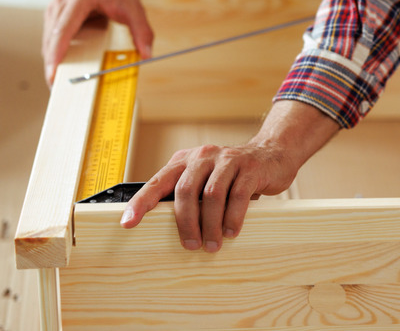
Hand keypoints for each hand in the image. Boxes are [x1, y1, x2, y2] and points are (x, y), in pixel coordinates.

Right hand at [42, 0, 152, 85]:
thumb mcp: (135, 9)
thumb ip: (142, 32)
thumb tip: (146, 54)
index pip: (64, 26)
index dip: (57, 49)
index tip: (53, 69)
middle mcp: (63, 0)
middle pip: (52, 36)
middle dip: (52, 62)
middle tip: (56, 86)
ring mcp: (55, 7)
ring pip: (48, 39)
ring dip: (51, 60)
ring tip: (57, 83)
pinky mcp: (54, 15)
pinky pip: (50, 38)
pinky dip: (54, 54)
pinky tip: (60, 69)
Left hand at [120, 101, 340, 251]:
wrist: (272, 154)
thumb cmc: (233, 174)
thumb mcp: (206, 178)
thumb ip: (188, 194)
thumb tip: (163, 227)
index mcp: (185, 160)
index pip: (157, 182)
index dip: (141, 203)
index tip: (127, 224)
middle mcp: (203, 156)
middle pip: (185, 191)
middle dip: (186, 223)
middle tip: (190, 246)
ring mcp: (227, 160)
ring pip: (212, 195)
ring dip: (211, 224)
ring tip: (213, 244)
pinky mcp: (250, 168)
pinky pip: (238, 195)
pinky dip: (233, 217)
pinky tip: (232, 232)